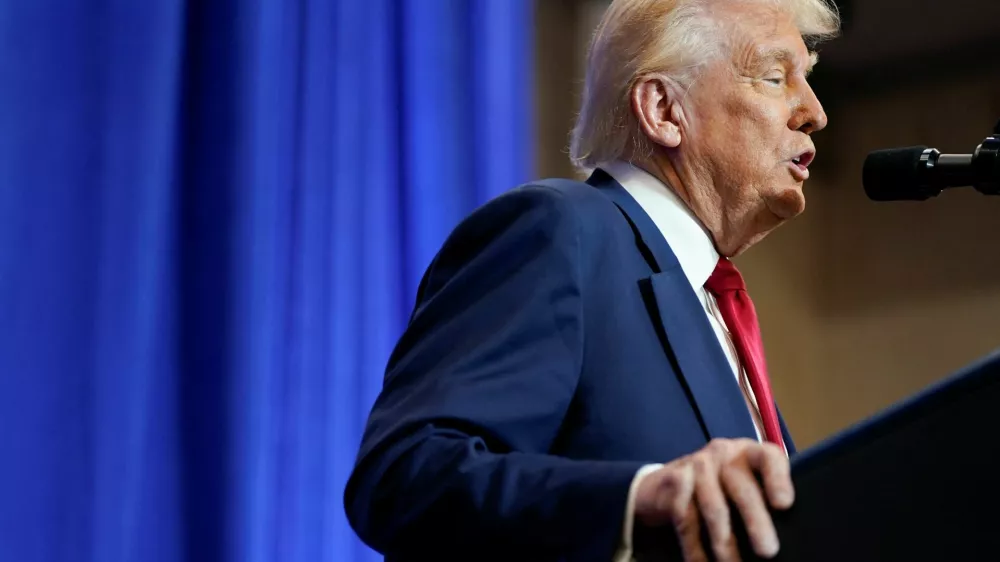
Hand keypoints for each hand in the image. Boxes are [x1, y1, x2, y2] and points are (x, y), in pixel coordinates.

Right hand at [633, 438, 792, 561]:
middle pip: (742, 488)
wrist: (671, 480)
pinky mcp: (674, 480)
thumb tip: (790, 535)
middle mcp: (724, 453)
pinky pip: (686, 518)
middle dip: (755, 521)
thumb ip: (765, 499)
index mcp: (749, 453)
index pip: (768, 457)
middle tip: (768, 551)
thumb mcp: (745, 484)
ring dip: (724, 541)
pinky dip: (695, 546)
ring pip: (714, 506)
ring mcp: (697, 465)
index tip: (784, 505)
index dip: (777, 479)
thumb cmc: (722, 488)